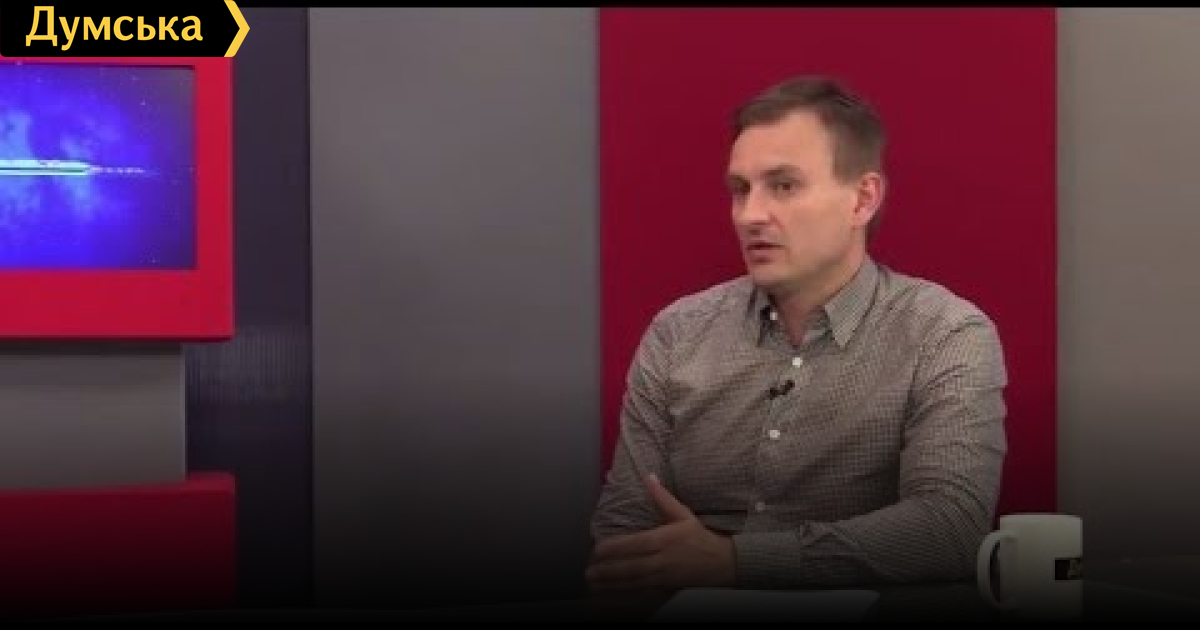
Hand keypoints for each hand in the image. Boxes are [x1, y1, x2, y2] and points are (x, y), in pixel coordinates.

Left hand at [585, 473, 735, 592]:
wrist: (723, 563)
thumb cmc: (699, 537)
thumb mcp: (683, 514)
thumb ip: (662, 497)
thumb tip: (648, 477)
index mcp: (665, 539)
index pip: (636, 544)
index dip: (616, 548)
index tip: (597, 549)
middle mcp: (663, 559)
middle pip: (631, 566)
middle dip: (608, 570)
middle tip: (588, 571)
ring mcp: (663, 576)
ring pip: (633, 581)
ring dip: (611, 584)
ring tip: (593, 584)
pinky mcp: (665, 587)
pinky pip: (641, 590)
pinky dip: (624, 592)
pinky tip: (610, 593)